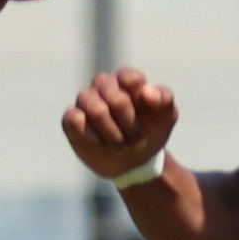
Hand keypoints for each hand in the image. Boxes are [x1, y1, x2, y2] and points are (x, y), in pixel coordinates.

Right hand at [62, 67, 178, 185]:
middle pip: (115, 98)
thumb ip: (164, 99)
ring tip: (121, 145)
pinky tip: (101, 144)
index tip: (147, 117)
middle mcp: (104, 85)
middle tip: (137, 140)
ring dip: (113, 134)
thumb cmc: (150, 131)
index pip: (130, 79)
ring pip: (95, 109)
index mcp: (127, 79)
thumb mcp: (167, 117)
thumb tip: (147, 91)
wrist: (134, 161)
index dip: (140, 103)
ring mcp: (86, 100)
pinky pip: (76, 120)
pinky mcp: (71, 119)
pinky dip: (92, 136)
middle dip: (129, 125)